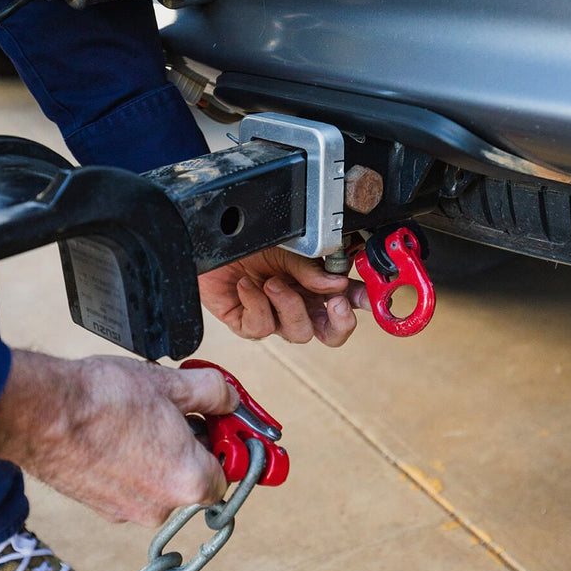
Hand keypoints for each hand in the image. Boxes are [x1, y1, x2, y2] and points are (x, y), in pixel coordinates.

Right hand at [0, 351, 238, 526]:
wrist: (39, 413)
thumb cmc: (103, 398)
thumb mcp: (173, 383)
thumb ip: (214, 393)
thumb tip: (229, 398)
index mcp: (189, 481)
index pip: (226, 473)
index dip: (222, 443)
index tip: (217, 422)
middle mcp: (160, 507)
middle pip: (193, 478)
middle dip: (190, 445)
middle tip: (176, 410)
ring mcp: (126, 511)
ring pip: (159, 481)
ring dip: (158, 453)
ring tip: (139, 416)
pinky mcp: (98, 507)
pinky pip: (129, 486)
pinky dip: (129, 463)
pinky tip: (115, 431)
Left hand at [198, 247, 368, 346]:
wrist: (205, 239)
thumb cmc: (248, 237)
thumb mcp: (287, 245)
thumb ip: (312, 266)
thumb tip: (339, 284)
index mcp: (314, 283)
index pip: (347, 302)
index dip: (360, 304)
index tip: (365, 296)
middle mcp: (298, 303)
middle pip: (331, 333)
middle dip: (339, 323)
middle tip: (336, 304)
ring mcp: (274, 316)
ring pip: (299, 333)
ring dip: (289, 306)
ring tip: (272, 282)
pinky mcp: (247, 324)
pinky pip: (261, 328)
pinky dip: (255, 305)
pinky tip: (246, 286)